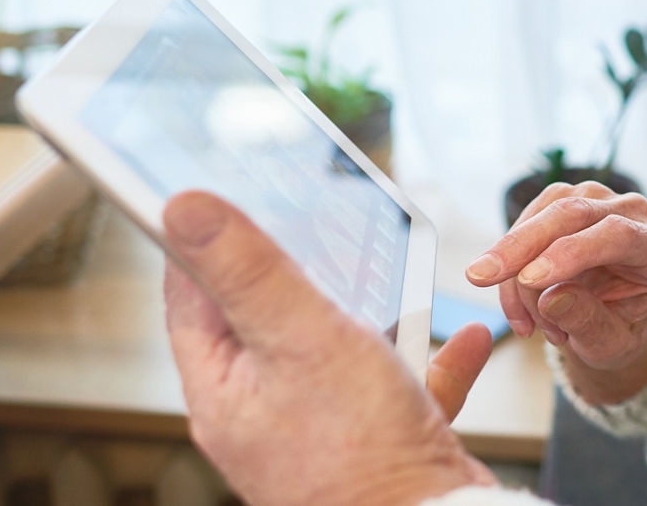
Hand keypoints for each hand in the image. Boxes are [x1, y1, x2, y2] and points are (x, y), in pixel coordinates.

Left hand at [162, 191, 496, 505]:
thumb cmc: (357, 454)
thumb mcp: (300, 339)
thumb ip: (248, 270)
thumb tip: (182, 207)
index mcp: (225, 390)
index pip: (194, 297)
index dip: (206, 240)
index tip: (222, 192)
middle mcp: (266, 412)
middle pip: (269, 317)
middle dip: (301, 267)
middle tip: (316, 218)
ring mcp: (323, 429)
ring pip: (340, 348)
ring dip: (377, 308)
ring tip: (397, 272)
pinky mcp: (380, 442)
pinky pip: (404, 384)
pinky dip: (433, 357)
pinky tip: (465, 338)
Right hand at [467, 182, 646, 390]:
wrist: (612, 319)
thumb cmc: (618, 330)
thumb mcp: (611, 344)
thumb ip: (589, 322)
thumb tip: (552, 299)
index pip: (618, 235)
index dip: (571, 252)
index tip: (530, 278)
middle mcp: (634, 213)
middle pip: (573, 213)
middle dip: (521, 246)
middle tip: (481, 278)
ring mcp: (599, 200)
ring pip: (544, 214)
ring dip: (517, 269)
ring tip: (526, 325)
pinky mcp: (566, 200)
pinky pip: (527, 222)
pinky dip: (511, 265)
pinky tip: (517, 305)